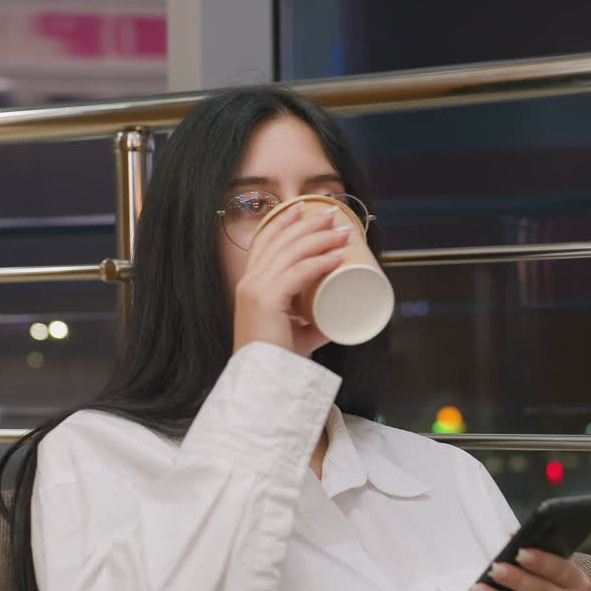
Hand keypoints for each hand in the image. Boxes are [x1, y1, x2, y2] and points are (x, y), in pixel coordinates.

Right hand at [233, 202, 348, 355]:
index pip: (264, 243)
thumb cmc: (278, 359)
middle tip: (331, 214)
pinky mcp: (268, 300)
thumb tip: (337, 318)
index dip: (283, 223)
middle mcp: (249, 282)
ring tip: (341, 232)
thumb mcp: (297, 334)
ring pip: (291, 252)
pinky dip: (319, 262)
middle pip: (280, 241)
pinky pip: (298, 273)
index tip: (302, 210)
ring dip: (319, 238)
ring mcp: (256, 290)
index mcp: (250, 285)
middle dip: (308, 224)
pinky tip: (336, 256)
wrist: (264, 380)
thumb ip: (314, 323)